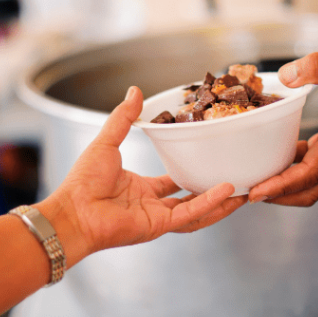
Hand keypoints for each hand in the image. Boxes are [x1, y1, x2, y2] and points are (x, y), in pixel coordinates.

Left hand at [43, 86, 246, 253]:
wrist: (71, 211)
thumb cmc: (81, 183)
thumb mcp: (107, 142)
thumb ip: (124, 118)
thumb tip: (135, 91)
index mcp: (141, 189)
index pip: (173, 182)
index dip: (191, 171)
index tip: (210, 158)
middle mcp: (152, 205)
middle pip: (192, 199)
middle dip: (216, 191)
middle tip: (238, 177)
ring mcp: (158, 218)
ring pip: (199, 210)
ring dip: (222, 201)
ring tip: (246, 189)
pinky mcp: (159, 225)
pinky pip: (190, 213)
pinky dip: (210, 203)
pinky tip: (228, 191)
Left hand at [248, 49, 317, 206]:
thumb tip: (286, 77)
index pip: (312, 171)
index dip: (283, 184)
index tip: (257, 191)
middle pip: (309, 190)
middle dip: (276, 197)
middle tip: (245, 195)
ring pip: (312, 187)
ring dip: (284, 190)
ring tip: (253, 185)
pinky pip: (314, 174)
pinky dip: (293, 176)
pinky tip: (273, 164)